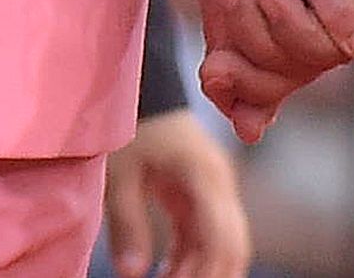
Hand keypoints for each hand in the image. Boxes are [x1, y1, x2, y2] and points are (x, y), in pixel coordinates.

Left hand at [102, 106, 251, 277]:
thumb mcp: (120, 175)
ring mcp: (216, 192)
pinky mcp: (205, 197)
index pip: (222, 238)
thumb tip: (131, 274)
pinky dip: (191, 260)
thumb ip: (127, 224)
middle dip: (210, 277)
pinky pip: (206, 237)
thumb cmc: (132, 128)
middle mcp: (220, 186)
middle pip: (233, 247)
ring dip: (199, 272)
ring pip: (222, 245)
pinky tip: (165, 274)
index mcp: (204, 176)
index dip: (207, 273)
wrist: (145, 94)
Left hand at [196, 0, 353, 141]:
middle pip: (302, 61)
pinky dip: (236, 94)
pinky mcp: (253, 17)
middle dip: (264, 40)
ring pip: (273, 73)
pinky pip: (251, 70)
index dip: (307, 31)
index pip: (340, 35)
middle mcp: (325, 14)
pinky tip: (226, 104)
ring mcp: (288, 19)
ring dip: (243, 73)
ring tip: (215, 57)